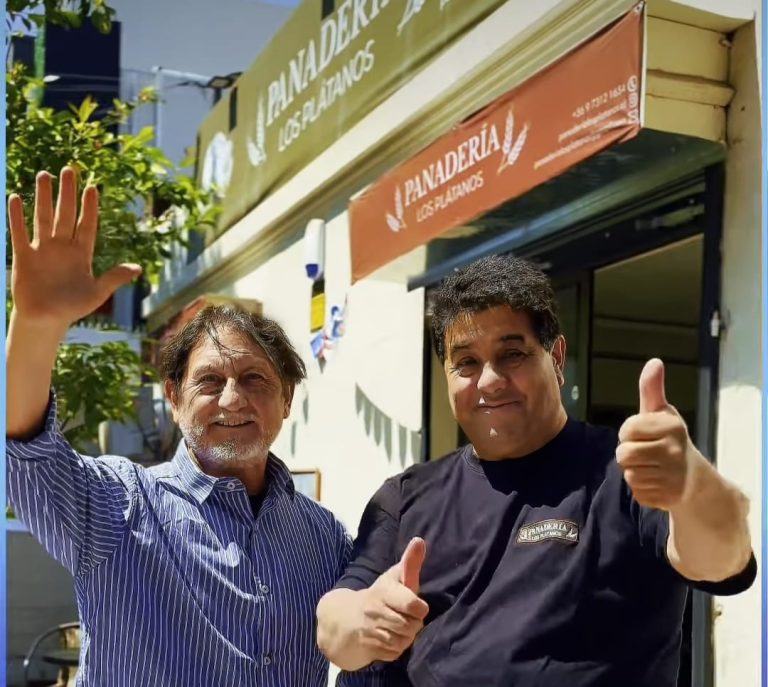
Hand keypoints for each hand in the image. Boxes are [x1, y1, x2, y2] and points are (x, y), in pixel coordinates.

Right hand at [8, 167, 141, 330]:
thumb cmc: (73, 307)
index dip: (90, 207)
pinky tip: (15, 198)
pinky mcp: (24, 257)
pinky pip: (20, 233)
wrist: (46, 320)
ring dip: (43, 197)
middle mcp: (62, 247)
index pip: (87, 225)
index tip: (93, 187)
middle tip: (68, 169)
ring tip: (44, 175)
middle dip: (67, 193)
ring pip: (43, 217)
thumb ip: (114, 278)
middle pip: (66, 214)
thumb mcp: (98, 292)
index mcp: (82, 254)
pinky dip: (17, 217)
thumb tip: (138, 268)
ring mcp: (43, 250)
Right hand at [356, 537, 429, 662]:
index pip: (411, 604)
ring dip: (407, 637)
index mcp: (383, 593)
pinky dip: (397, 649)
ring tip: (401, 627)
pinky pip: (396, 654)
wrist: (344, 619)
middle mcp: (375, 612)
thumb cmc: (379, 595)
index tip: (417, 605)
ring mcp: (371, 633)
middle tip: (408, 617)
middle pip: (411, 626)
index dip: (418, 607)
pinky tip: (392, 638)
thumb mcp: (393, 577)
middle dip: (414, 623)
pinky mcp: (371, 650)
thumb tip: (420, 540)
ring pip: (404, 642)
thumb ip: (410, 562)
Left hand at [617, 359, 699, 509]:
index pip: (627, 430)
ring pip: (629, 474)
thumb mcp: (661, 412)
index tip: (642, 434)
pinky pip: (637, 491)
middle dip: (628, 453)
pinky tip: (656, 482)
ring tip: (651, 466)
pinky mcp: (666, 498)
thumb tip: (654, 361)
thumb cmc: (669, 438)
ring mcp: (671, 477)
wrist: (694, 478)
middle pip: (623, 454)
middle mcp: (673, 451)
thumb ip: (651, 389)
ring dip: (634, 471)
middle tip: (644, 452)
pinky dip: (642, 488)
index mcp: (670, 427)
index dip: (628, 433)